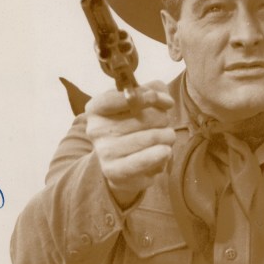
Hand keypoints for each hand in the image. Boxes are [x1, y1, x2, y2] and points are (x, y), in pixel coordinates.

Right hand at [85, 81, 175, 206]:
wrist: (120, 166)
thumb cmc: (131, 130)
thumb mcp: (138, 105)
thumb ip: (153, 91)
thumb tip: (165, 100)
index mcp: (97, 108)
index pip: (126, 96)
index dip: (151, 97)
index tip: (167, 102)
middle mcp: (96, 129)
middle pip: (147, 117)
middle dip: (163, 120)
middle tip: (160, 127)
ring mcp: (105, 151)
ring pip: (154, 136)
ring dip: (167, 138)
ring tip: (162, 142)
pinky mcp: (115, 171)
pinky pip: (147, 159)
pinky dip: (162, 154)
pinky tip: (165, 152)